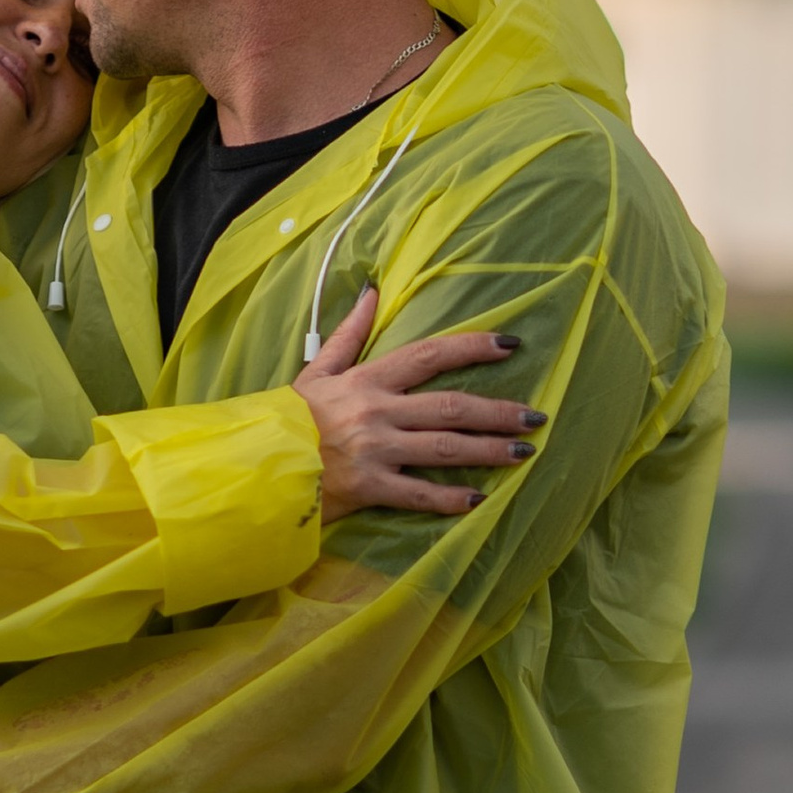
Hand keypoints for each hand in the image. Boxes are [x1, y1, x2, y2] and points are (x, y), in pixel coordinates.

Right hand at [294, 288, 542, 521]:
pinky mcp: (369, 487)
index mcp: (368, 379)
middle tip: (536, 417)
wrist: (256, 465)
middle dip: (498, 411)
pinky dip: (449, 498)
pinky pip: (417, 494)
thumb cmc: (288, 420)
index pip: (431, 355)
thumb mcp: (317, 371)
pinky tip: (478, 500)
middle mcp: (378, 411)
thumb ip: (349, 334)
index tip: (510, 344)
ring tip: (523, 453)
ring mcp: (375, 450)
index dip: (474, 348)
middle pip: (452, 406)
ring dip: (488, 451)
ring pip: (445, 448)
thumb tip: (370, 292)